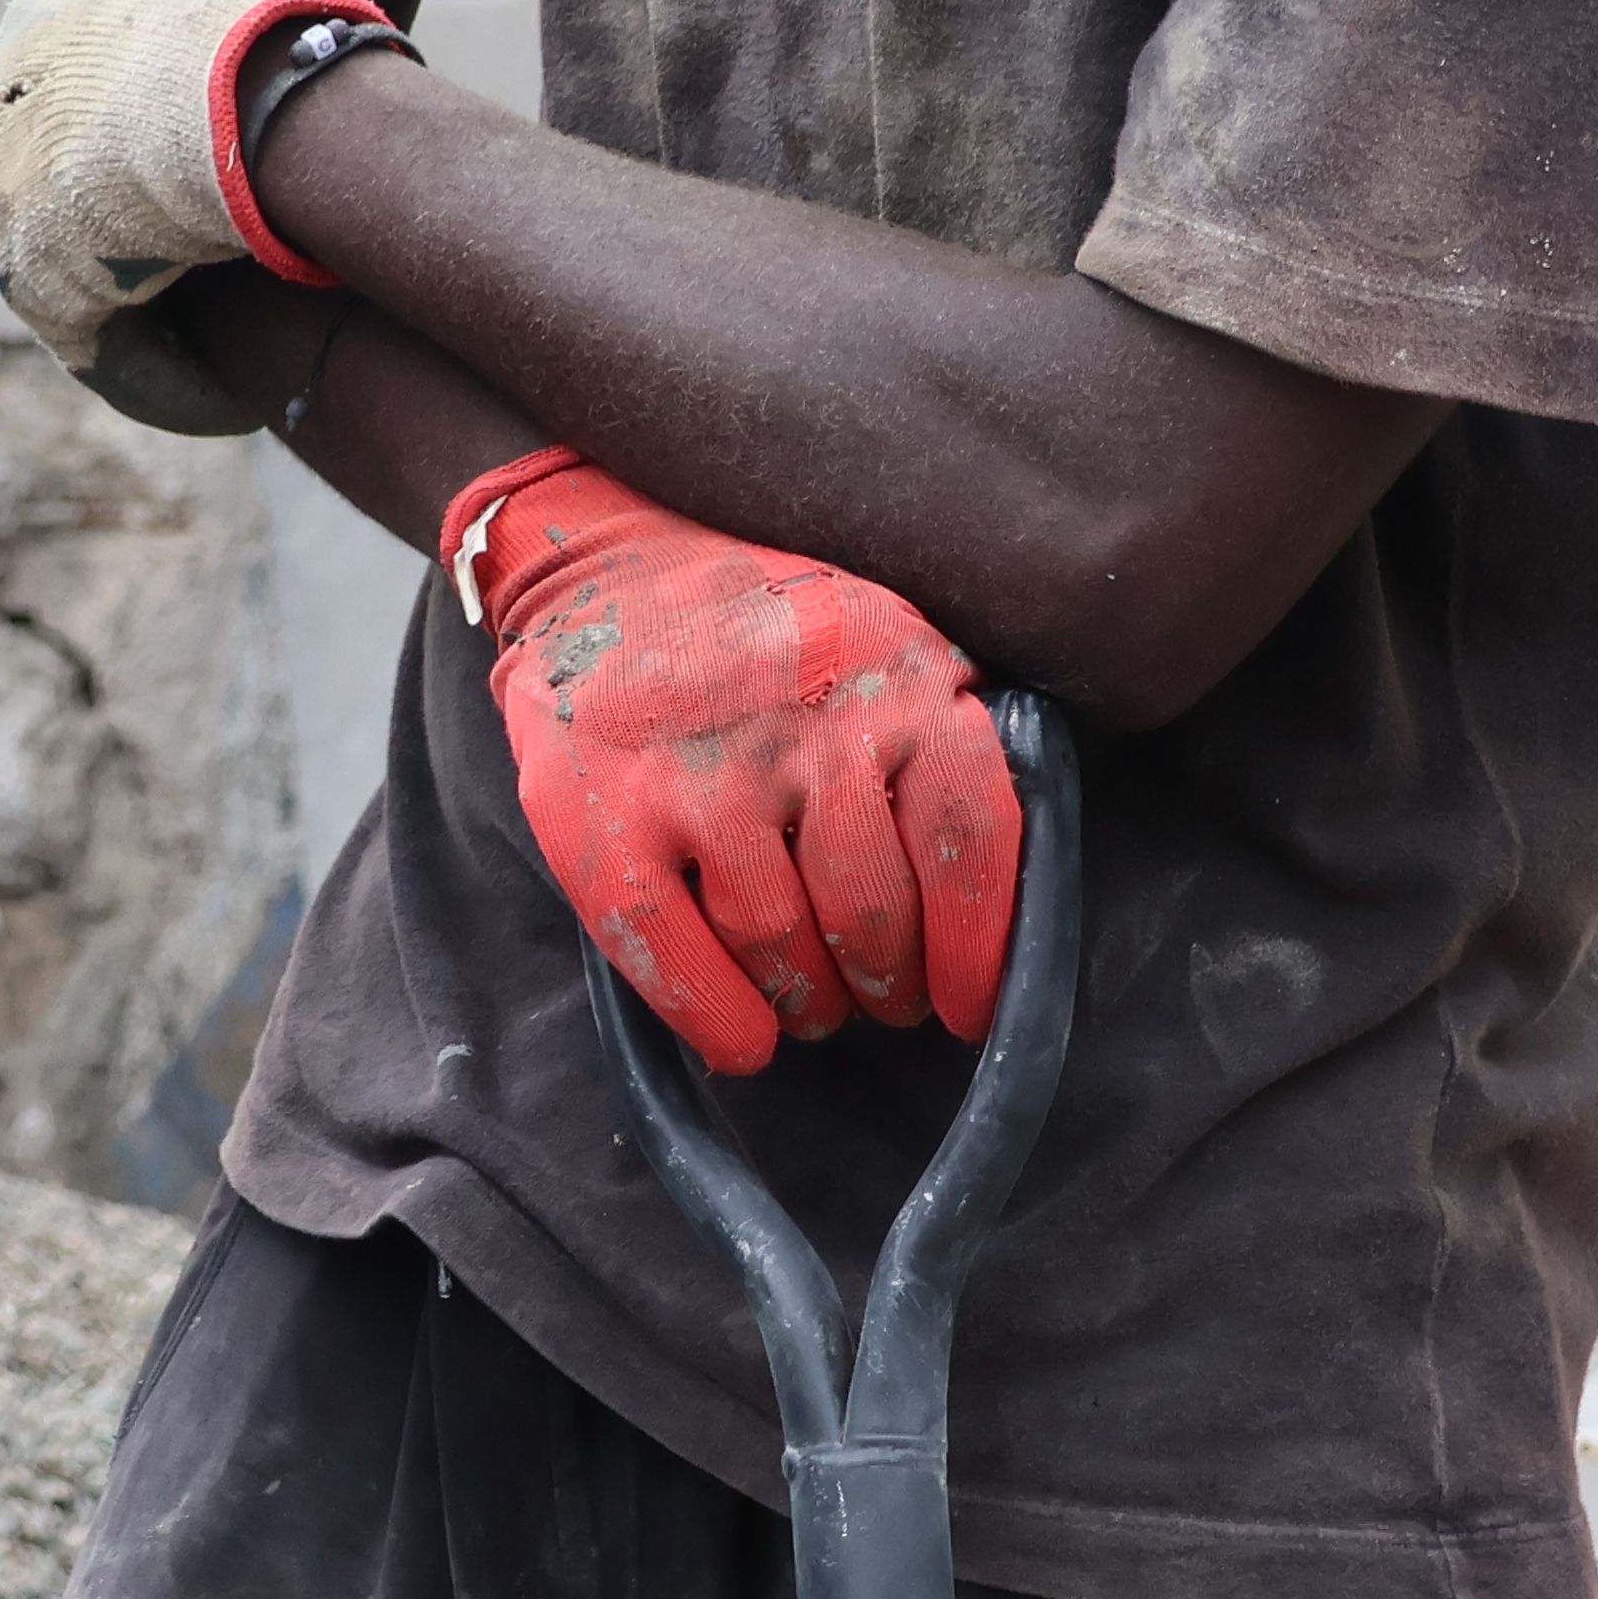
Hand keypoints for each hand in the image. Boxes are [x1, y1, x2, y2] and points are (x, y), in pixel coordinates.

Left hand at [0, 0, 382, 430]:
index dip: (112, 131)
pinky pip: (97, 344)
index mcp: (14, 49)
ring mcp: (3, 212)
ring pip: (66, 265)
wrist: (222, 96)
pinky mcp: (37, 290)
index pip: (46, 101)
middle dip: (107, 213)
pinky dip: (155, 369)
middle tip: (198, 231)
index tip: (174, 151)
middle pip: (43, 186)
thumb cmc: (210, 13)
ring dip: (130, 292)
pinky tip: (215, 389)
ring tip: (216, 320)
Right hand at [450, 448, 1021, 1076]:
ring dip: (805, 1005)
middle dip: (885, 988)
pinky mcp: (605, 816)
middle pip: (875, 918)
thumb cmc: (769, 636)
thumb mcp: (885, 647)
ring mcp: (698, 773)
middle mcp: (803, 726)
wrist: (603, 564)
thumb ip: (939, 747)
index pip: (968, 841)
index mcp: (895, 682)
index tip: (966, 1008)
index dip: (978, 950)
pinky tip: (739, 1034)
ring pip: (782, 951)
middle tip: (875, 997)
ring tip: (804, 998)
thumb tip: (994, 912)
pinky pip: (679, 960)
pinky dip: (720, 1020)